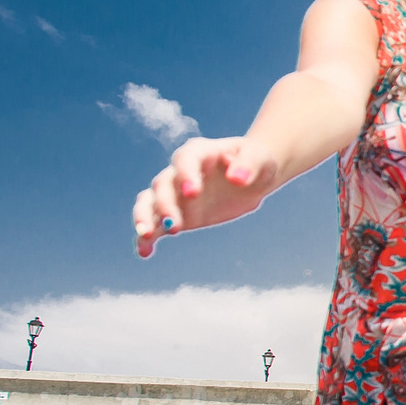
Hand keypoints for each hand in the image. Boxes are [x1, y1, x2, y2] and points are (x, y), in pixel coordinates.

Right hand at [132, 136, 282, 256]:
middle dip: (165, 204)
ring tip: (146, 235)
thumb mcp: (261, 159)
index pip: (186, 159)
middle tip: (175, 226)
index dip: (186, 174)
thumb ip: (249, 164)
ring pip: (149, 201)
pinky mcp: (176, 213)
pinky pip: (155, 223)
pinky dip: (146, 237)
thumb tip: (237, 179)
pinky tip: (144, 252)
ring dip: (145, 217)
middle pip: (163, 184)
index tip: (192, 193)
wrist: (253, 177)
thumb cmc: (257, 162)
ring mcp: (175, 192)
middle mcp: (181, 171)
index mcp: (201, 152)